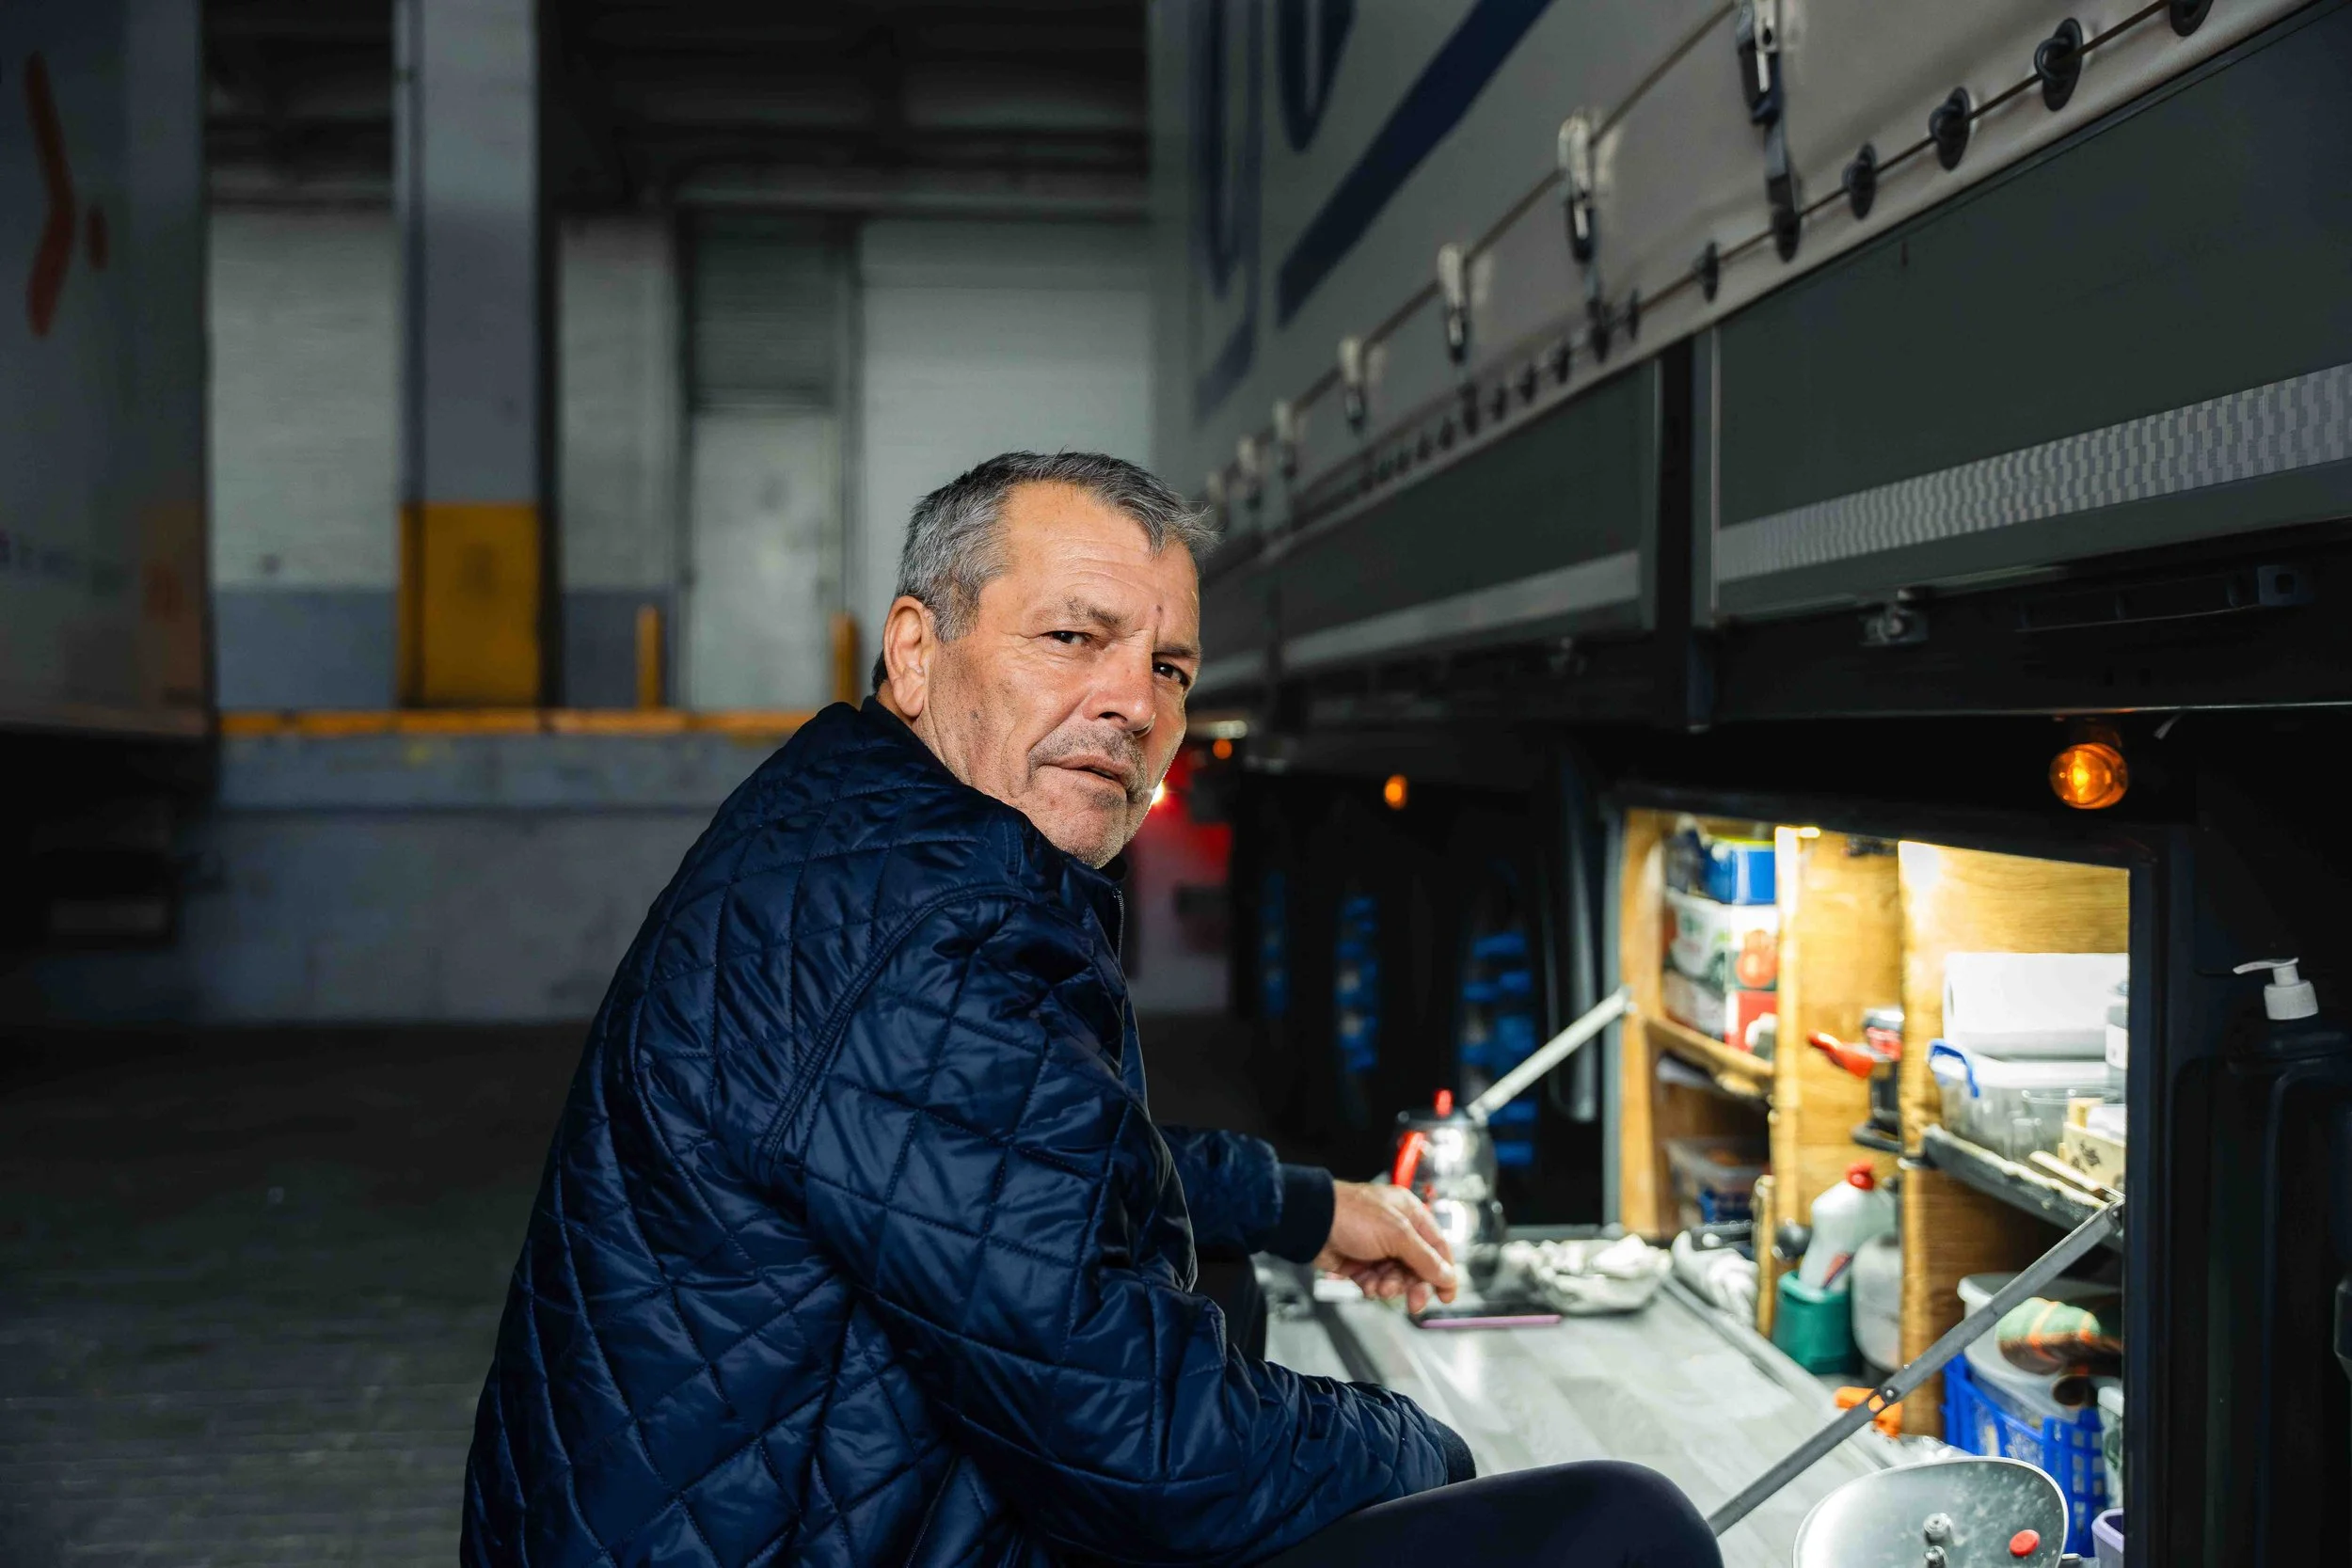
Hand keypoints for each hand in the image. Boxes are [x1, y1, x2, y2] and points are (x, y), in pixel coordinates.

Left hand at [1313, 1180, 1458, 1311]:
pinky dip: (1373, 1287)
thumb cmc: (1352, 1215)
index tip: (1447, 1296)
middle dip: (1414, 1285)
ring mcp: (1377, 1247)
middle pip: (1418, 1267)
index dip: (1445, 1272)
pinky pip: (1376, 1281)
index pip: (1438, 1246)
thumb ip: (1425, 1258)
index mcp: (1410, 1214)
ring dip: (1391, 1287)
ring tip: (1380, 1287)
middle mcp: (1396, 1230)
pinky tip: (1367, 1285)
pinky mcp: (1360, 1262)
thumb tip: (1448, 1276)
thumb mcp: (1397, 1234)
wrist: (1311, 1223)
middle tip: (1414, 1303)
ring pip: (1397, 1277)